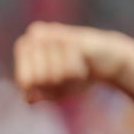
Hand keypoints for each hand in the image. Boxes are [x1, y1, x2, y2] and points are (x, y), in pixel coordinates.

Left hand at [13, 22, 133, 102]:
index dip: (41, 88)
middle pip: (37, 79)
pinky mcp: (72, 38)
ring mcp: (52, 34)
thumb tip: (29, 98)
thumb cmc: (76, 74)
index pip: (24, 81)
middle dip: (55, 84)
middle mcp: (34, 36)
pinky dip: (78, 74)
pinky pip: (69, 71)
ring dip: (69, 79)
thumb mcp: (54, 90)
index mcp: (24, 46)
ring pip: (52, 76)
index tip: (54, 79)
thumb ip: (37, 94)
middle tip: (67, 72)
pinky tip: (85, 62)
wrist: (109, 59)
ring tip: (77, 66)